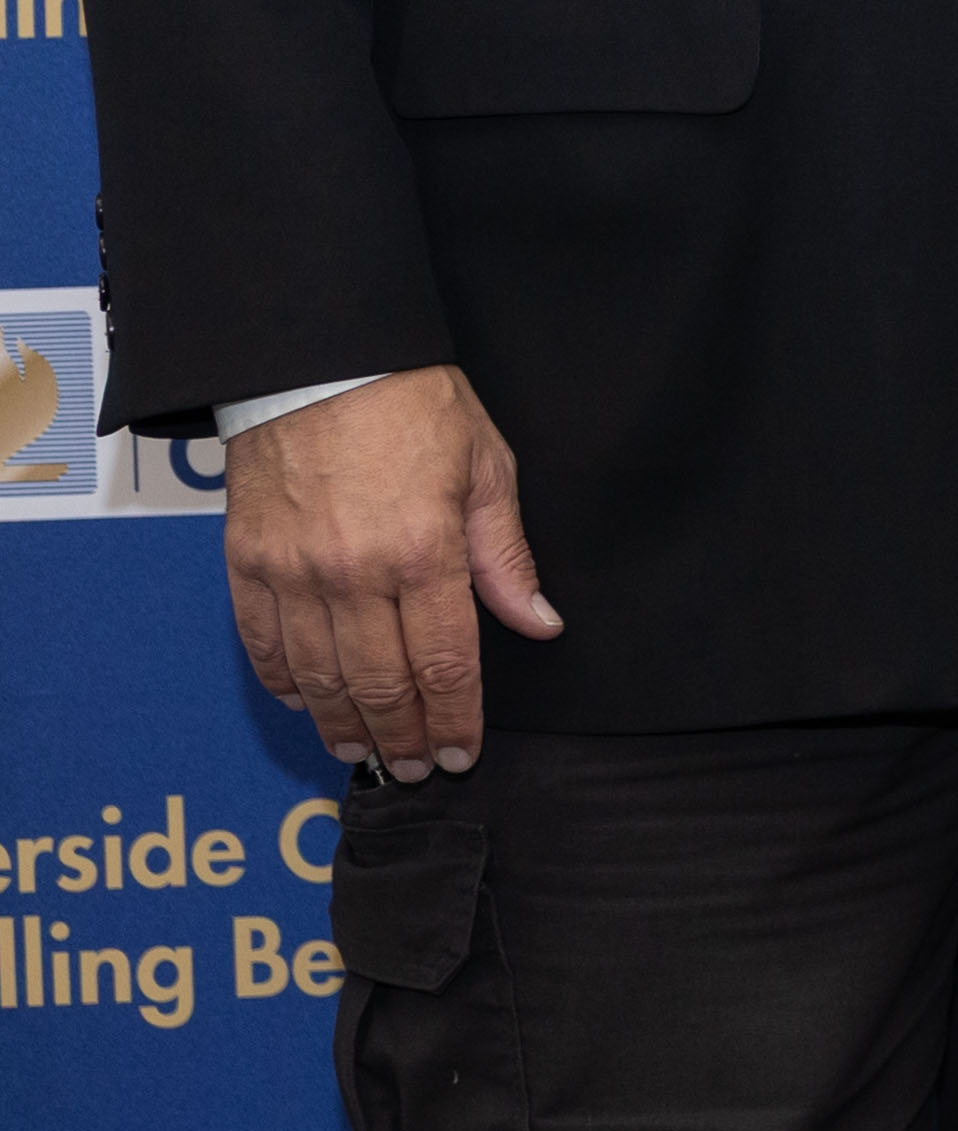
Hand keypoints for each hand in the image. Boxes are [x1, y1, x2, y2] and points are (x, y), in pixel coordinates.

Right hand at [223, 368, 559, 779]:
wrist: (318, 359)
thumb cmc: (413, 405)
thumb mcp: (487, 468)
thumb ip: (505, 557)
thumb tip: (539, 623)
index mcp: (423, 550)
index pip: (445, 661)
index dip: (455, 717)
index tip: (462, 753)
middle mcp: (353, 572)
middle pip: (379, 683)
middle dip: (402, 738)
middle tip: (415, 771)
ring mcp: (292, 571)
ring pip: (318, 677)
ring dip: (343, 725)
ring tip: (363, 755)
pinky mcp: (246, 562)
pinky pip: (262, 643)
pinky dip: (284, 682)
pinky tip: (306, 704)